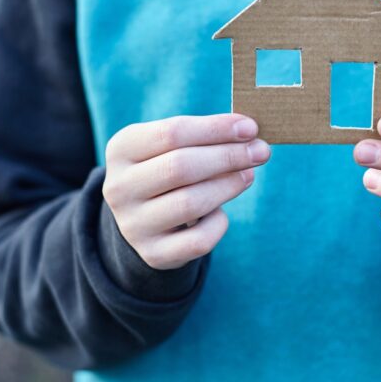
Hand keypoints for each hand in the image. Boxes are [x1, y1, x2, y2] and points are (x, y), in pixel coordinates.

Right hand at [103, 114, 269, 269]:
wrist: (143, 220)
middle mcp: (119, 187)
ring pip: (191, 203)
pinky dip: (218, 223)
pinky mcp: (153, 254)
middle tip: (261, 151)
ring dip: (228, 186)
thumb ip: (204, 136)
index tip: (250, 128)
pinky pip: (198, 240)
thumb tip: (249, 132)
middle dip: (228, 156)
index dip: (216, 129)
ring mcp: (133, 224)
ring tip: (249, 175)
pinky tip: (222, 211)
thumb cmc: (168, 170)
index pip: (172, 133)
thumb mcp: (172, 146)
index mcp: (121, 149)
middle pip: (181, 167)